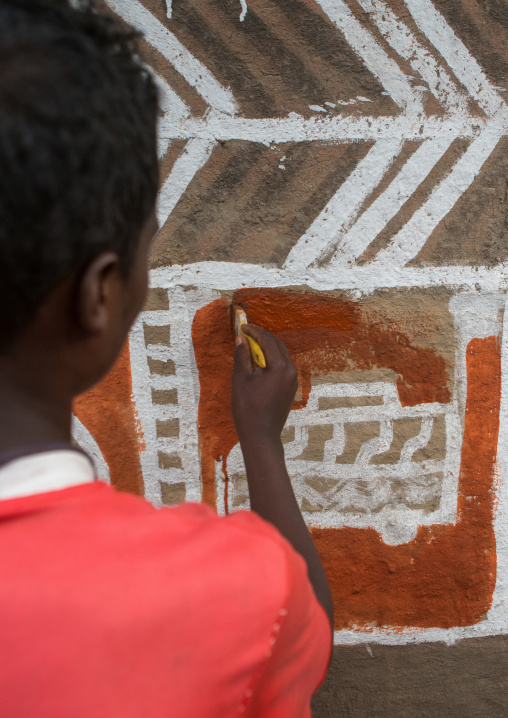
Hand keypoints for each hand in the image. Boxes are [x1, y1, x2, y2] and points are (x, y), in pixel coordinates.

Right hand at [231, 324, 297, 444]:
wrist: (261, 435)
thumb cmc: (247, 408)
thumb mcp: (240, 379)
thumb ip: (242, 356)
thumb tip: (241, 339)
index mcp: (280, 366)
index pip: (267, 340)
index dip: (254, 331)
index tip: (242, 327)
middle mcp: (291, 370)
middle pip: (277, 345)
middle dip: (262, 337)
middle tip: (246, 334)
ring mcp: (293, 380)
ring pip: (281, 355)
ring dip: (267, 347)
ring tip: (250, 346)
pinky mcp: (291, 388)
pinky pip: (283, 366)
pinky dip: (272, 359)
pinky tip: (259, 362)